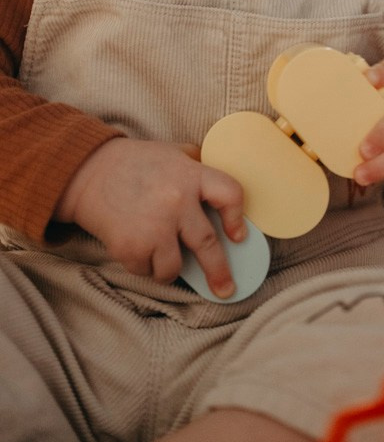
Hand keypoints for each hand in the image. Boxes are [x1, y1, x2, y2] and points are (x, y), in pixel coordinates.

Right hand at [55, 138, 245, 298]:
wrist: (88, 173)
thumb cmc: (134, 163)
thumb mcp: (172, 153)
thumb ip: (196, 165)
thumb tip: (218, 187)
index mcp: (191, 175)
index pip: (230, 194)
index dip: (237, 217)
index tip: (238, 236)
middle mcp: (177, 201)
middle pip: (208, 244)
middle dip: (219, 272)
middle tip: (226, 288)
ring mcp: (154, 227)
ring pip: (174, 267)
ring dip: (168, 268)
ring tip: (158, 253)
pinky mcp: (131, 247)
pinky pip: (146, 270)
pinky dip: (142, 265)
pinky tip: (135, 245)